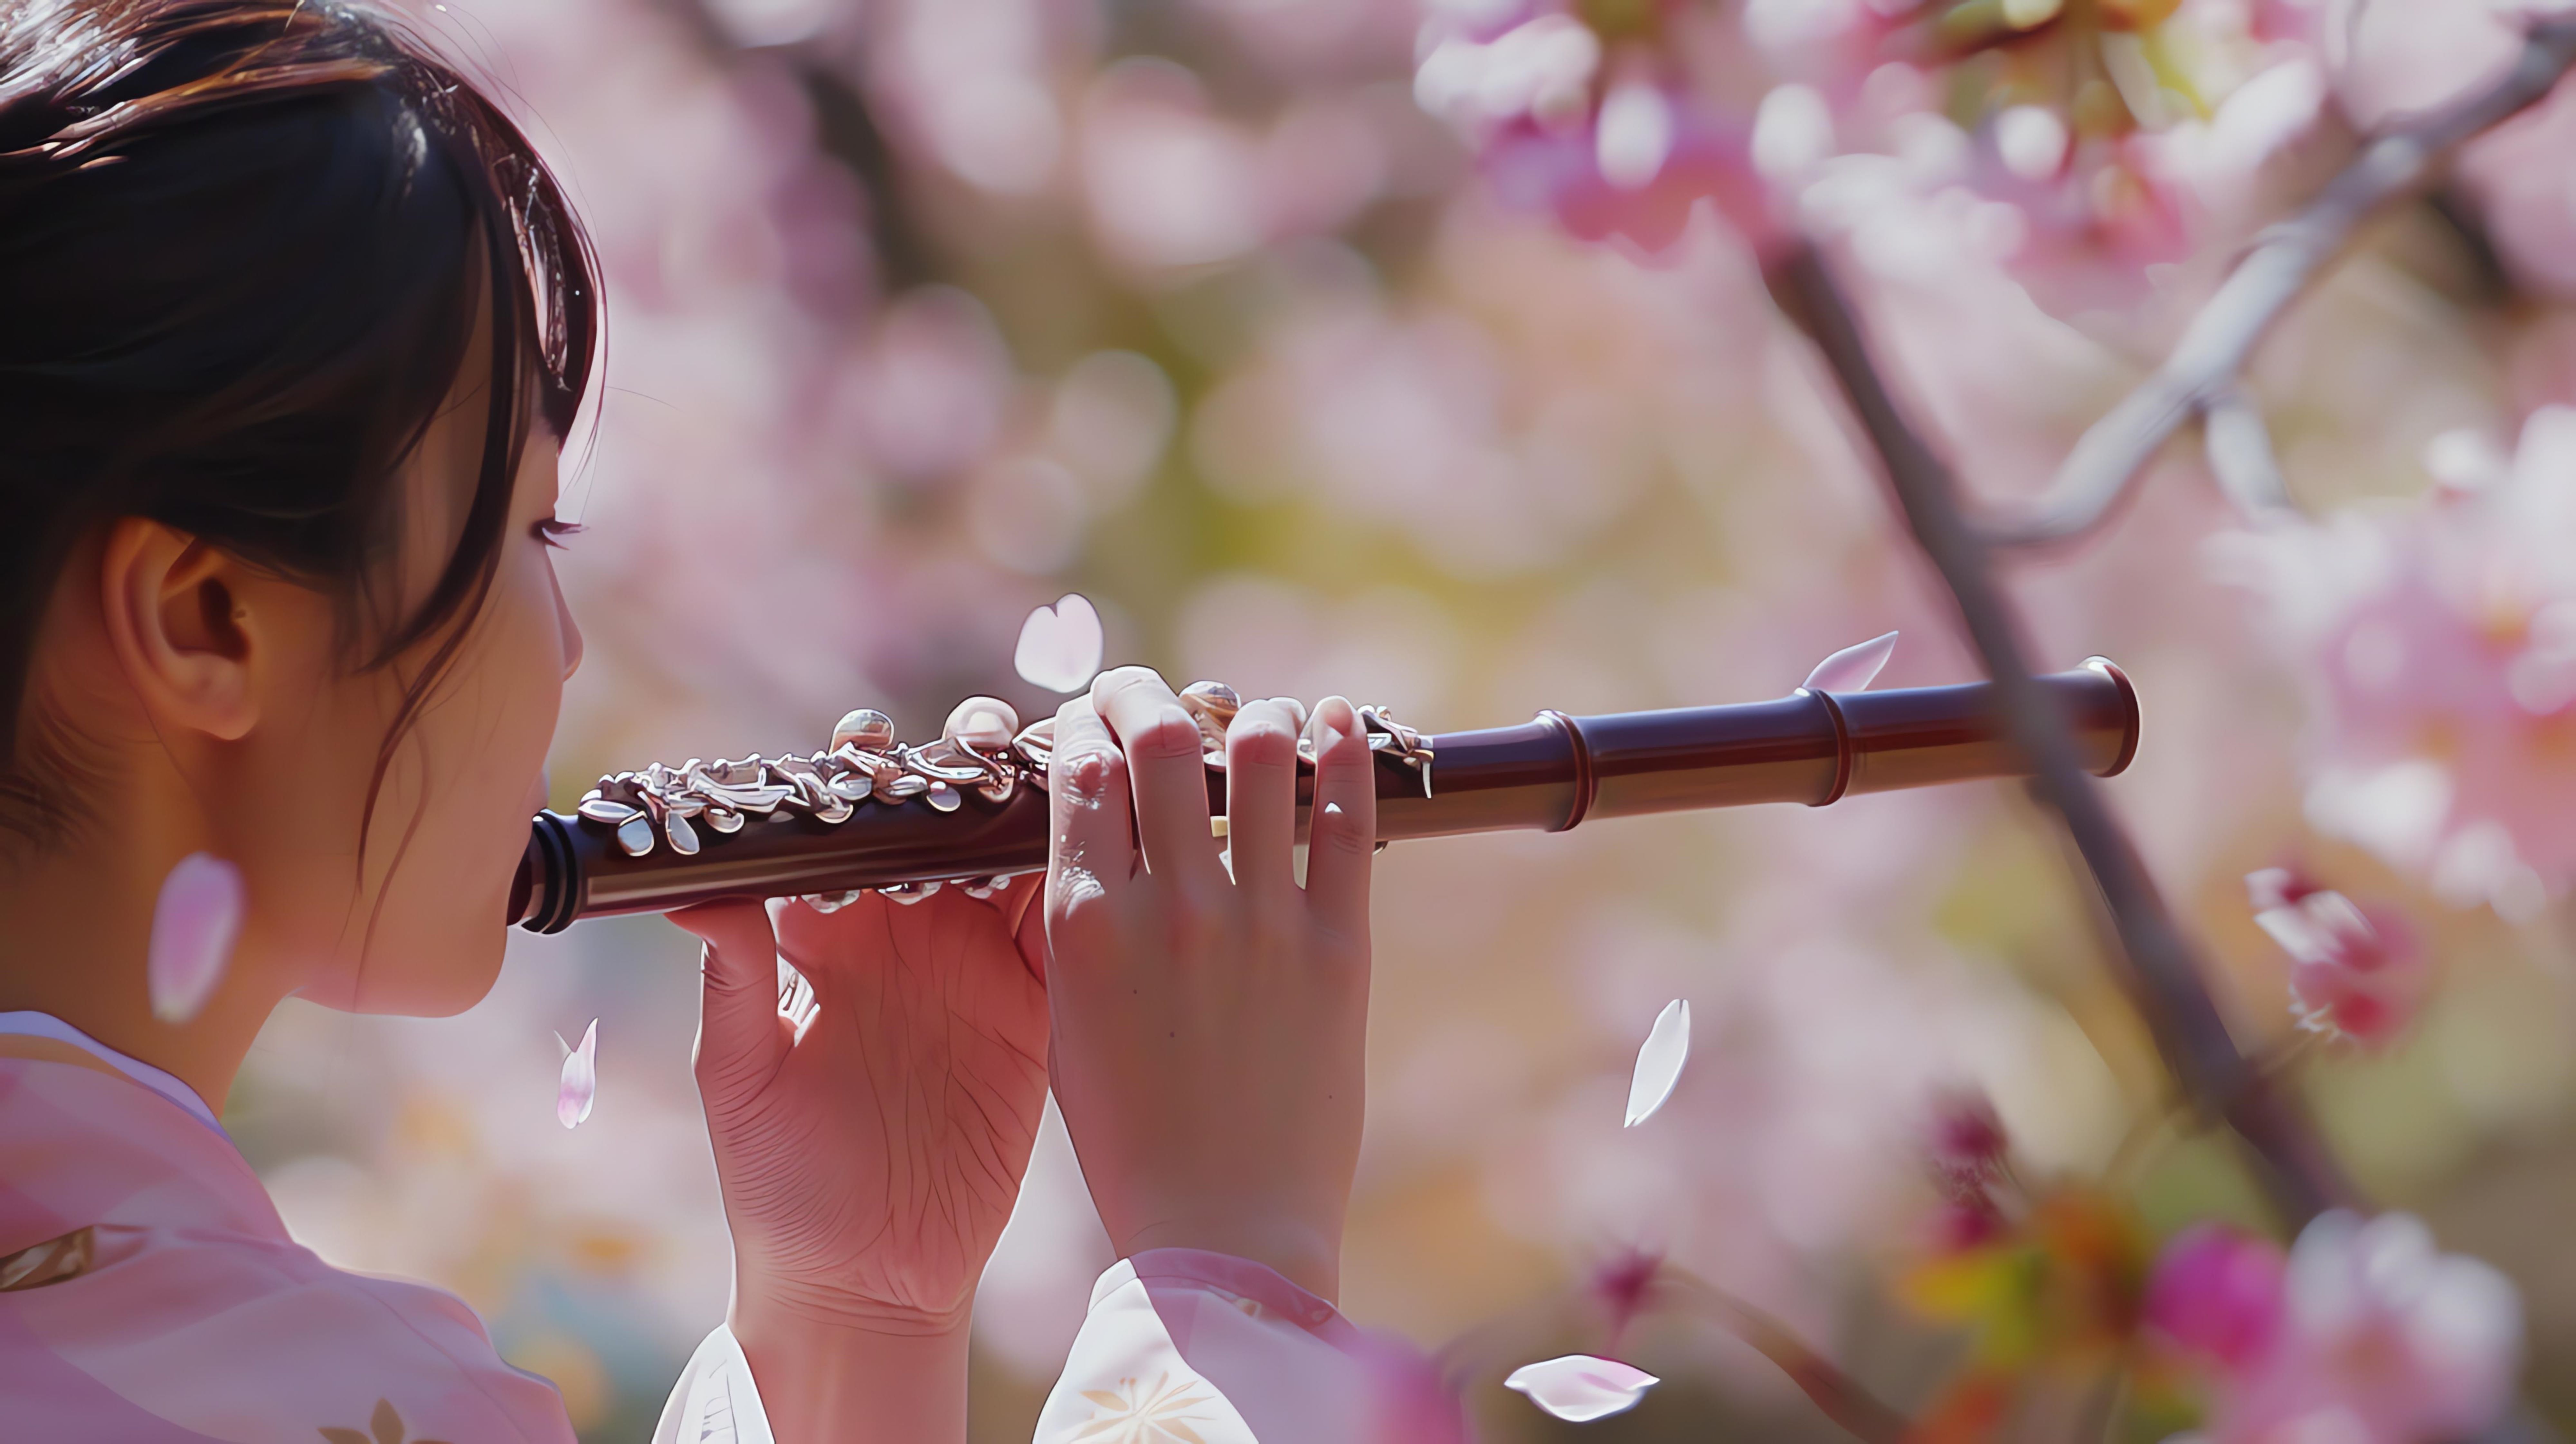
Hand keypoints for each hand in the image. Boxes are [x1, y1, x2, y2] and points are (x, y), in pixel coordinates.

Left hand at [668, 704, 1049, 1441]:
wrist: (861, 1278)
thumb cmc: (780, 1185)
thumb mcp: (741, 1080)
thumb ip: (731, 983)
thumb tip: (692, 891)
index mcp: (830, 939)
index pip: (845, 830)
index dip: (858, 780)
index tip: (867, 749)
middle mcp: (907, 937)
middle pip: (941, 825)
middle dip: (959, 770)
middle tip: (974, 740)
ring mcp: (977, 970)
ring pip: (1012, 861)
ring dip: (1029, 809)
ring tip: (1043, 767)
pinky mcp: (1034, 1012)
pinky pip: (1067, 933)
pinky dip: (1086, 885)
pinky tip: (1101, 845)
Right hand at [1043, 667, 1376, 1301]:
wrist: (1223, 1228)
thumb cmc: (1133, 1133)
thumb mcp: (1073, 1017)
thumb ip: (1080, 917)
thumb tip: (1095, 824)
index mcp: (1088, 925)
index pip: (1080, 773)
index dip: (1086, 726)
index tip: (1094, 719)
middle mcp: (1172, 907)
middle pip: (1160, 741)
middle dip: (1150, 696)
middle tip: (1152, 695)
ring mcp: (1260, 924)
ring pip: (1259, 754)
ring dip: (1251, 714)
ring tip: (1250, 715)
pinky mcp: (1339, 950)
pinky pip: (1345, 818)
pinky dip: (1342, 748)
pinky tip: (1335, 716)